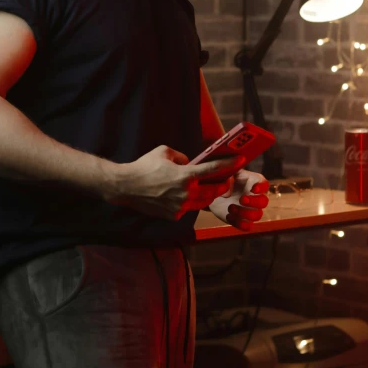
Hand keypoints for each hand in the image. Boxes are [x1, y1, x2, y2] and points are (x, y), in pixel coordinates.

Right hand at [113, 145, 245, 221]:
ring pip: (203, 202)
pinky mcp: (174, 215)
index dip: (230, 164)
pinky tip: (187, 196)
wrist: (127, 186)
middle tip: (226, 178)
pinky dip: (191, 202)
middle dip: (223, 184)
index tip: (240, 160)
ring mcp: (180, 206)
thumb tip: (190, 163)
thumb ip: (182, 157)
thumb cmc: (144, 166)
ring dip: (209, 195)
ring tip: (210, 188)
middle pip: (214, 191)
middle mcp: (186, 193)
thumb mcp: (164, 152)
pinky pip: (189, 208)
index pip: (214, 169)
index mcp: (185, 175)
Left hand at [209, 169, 268, 231]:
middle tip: (242, 199)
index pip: (264, 184)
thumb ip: (228, 177)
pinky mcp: (241, 220)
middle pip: (264, 201)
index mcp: (251, 181)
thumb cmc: (221, 179)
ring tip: (231, 207)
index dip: (262, 187)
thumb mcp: (223, 174)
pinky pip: (248, 226)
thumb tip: (230, 191)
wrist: (211, 192)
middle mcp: (254, 196)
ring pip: (257, 215)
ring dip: (245, 213)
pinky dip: (240, 223)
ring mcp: (249, 209)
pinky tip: (228, 216)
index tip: (253, 189)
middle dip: (255, 202)